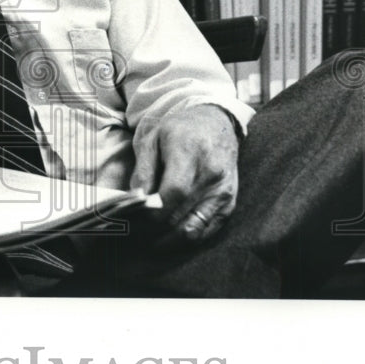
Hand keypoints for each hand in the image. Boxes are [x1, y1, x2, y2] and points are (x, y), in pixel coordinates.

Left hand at [130, 105, 238, 241]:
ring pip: (194, 230)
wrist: (218, 124)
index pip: (173, 194)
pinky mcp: (229, 203)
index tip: (135, 221)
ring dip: (170, 240)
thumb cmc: (182, 130)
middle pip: (181, 216)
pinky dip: (186, 236)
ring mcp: (223, 191)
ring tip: (151, 238)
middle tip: (136, 233)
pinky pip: (206, 231)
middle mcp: (211, 175)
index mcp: (190, 153)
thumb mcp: (153, 139)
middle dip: (155, 230)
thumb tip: (135, 201)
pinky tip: (170, 234)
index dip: (153, 213)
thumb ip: (143, 171)